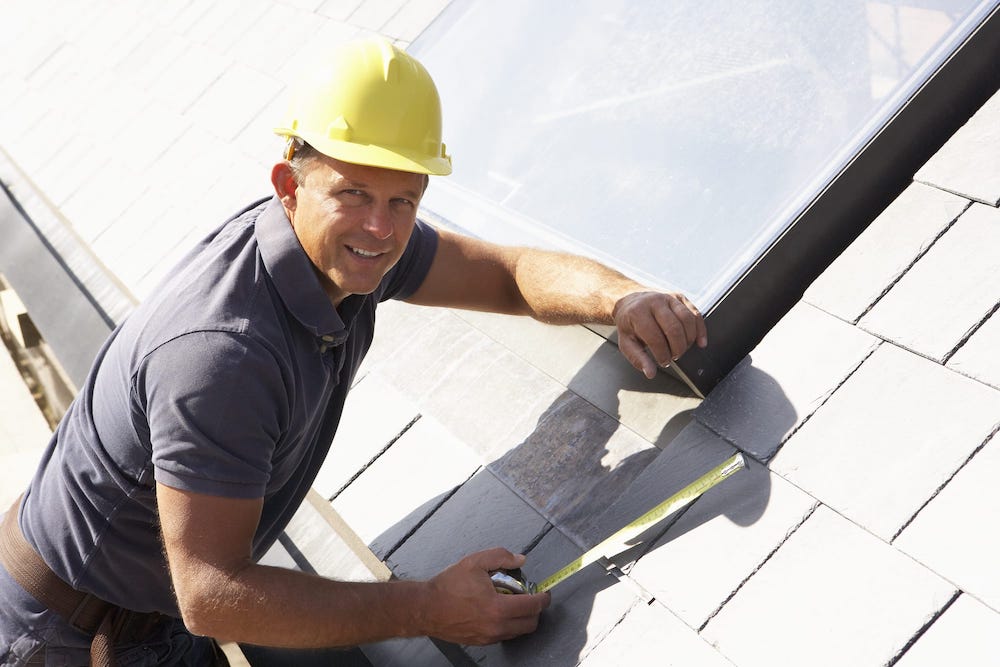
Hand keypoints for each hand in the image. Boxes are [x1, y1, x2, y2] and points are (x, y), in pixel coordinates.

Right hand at [421, 548, 550, 644]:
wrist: (426, 608)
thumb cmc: (448, 585)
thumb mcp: (475, 561)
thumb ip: (501, 556)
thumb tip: (521, 559)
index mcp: (497, 607)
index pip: (532, 606)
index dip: (543, 598)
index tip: (545, 592)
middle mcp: (496, 627)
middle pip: (530, 624)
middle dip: (536, 610)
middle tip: (531, 597)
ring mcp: (489, 637)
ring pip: (518, 632)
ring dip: (523, 618)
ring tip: (514, 602)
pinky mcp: (482, 642)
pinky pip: (505, 635)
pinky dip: (509, 624)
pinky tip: (499, 611)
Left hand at [613, 291, 706, 378]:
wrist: (630, 302)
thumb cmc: (629, 324)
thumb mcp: (626, 342)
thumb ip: (638, 358)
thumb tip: (651, 373)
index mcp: (638, 313)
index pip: (655, 337)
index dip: (662, 354)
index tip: (663, 362)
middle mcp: (654, 302)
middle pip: (674, 328)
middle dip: (677, 348)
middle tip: (673, 356)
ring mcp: (669, 298)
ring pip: (688, 320)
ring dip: (688, 340)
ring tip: (681, 349)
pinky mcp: (680, 298)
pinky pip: (696, 313)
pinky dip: (700, 330)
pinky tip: (700, 342)